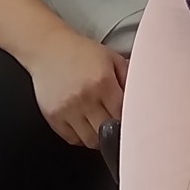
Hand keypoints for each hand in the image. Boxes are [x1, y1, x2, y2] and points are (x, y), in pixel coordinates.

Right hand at [24, 26, 128, 148]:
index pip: (122, 115)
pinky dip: (80, 136)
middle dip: (114, 130)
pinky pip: (72, 139)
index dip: (128, 120)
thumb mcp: (110, 57)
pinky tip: (84, 124)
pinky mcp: (53, 117)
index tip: (130, 121)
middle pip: (107, 131)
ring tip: (99, 125)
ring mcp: (67, 110)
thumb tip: (141, 97)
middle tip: (115, 125)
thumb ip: (127, 77)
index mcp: (102, 82)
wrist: (48, 48)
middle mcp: (85, 98)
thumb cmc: (81, 52)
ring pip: (90, 140)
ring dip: (98, 137)